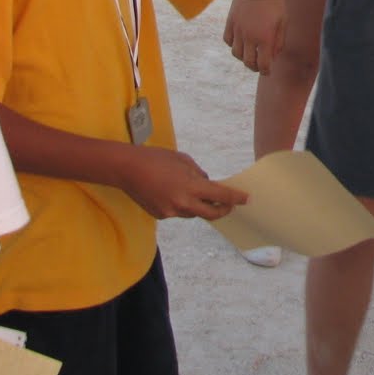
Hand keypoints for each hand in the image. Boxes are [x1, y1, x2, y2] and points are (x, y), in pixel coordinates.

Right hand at [121, 147, 249, 220]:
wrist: (127, 169)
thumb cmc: (156, 158)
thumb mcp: (183, 160)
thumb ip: (198, 174)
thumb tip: (207, 183)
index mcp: (190, 187)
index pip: (220, 196)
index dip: (235, 198)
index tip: (246, 199)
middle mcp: (182, 203)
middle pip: (211, 214)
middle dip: (223, 210)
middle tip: (230, 205)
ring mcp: (170, 212)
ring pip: (193, 213)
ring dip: (200, 205)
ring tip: (198, 194)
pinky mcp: (160, 215)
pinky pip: (178, 212)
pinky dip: (182, 204)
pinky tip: (173, 192)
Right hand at [223, 0, 285, 73]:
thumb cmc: (275, 2)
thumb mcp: (283, 22)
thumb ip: (279, 41)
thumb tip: (273, 57)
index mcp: (265, 38)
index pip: (263, 64)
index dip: (266, 71)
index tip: (267, 71)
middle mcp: (250, 36)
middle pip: (248, 62)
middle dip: (255, 67)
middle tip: (259, 66)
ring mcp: (238, 29)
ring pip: (236, 54)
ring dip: (244, 57)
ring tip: (250, 54)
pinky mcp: (230, 22)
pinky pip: (228, 41)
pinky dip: (233, 45)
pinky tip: (241, 42)